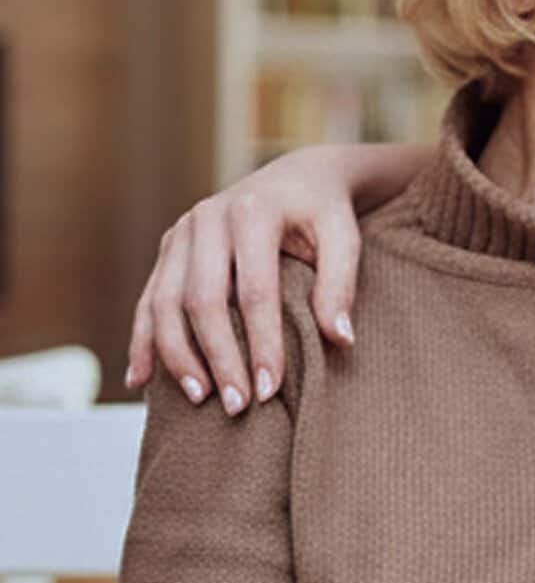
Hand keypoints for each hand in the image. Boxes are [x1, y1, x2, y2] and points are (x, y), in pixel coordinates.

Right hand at [127, 146, 365, 411]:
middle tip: (237, 405)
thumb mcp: (344, 237)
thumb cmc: (324, 213)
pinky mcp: (169, 247)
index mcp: (252, 211)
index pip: (254, 290)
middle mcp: (207, 218)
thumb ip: (341, 284)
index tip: (270, 389)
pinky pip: (148, 299)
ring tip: (198, 399)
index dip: (261, 344)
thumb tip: (340, 339)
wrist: (298, 177)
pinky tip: (140, 380)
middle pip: (202, 299)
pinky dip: (142, 340)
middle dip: (217, 358)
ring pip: (164, 302)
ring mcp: (181, 231)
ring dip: (176, 356)